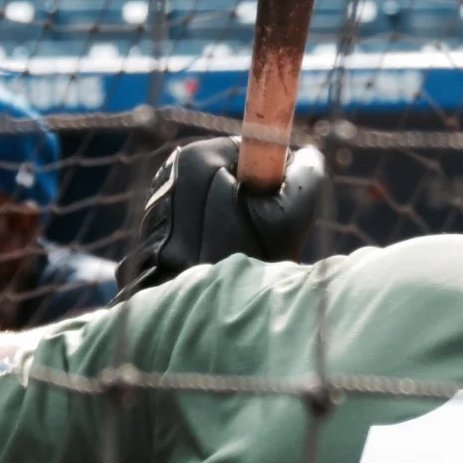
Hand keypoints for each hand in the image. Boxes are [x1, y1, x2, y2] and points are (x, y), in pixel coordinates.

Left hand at [115, 136, 327, 299]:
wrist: (194, 312)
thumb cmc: (242, 260)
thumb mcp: (291, 215)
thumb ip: (308, 176)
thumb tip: (308, 156)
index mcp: (197, 156)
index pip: (254, 149)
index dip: (275, 180)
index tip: (275, 210)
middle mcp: (171, 170)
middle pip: (234, 174)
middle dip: (254, 201)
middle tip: (260, 235)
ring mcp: (158, 198)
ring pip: (216, 199)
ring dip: (233, 219)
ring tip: (235, 250)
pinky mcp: (154, 225)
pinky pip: (196, 220)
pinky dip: (213, 235)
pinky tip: (216, 259)